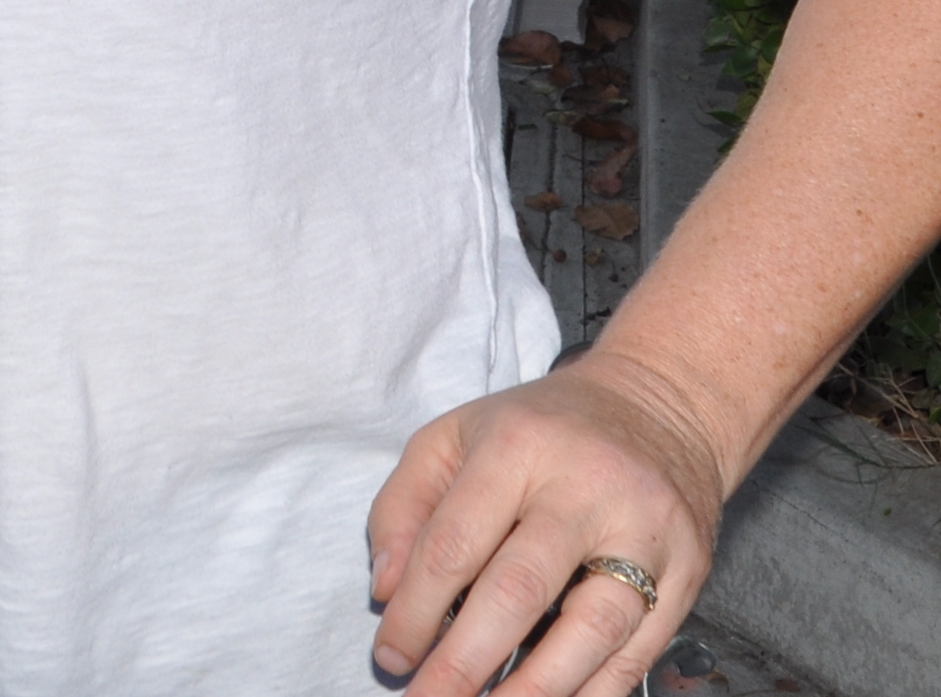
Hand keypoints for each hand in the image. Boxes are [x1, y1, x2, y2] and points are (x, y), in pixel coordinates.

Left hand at [366, 354, 724, 695]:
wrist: (659, 405)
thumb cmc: (539, 429)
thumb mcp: (456, 435)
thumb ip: (405, 505)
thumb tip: (387, 592)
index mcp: (518, 444)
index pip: (455, 541)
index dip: (416, 611)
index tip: (391, 657)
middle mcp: (586, 485)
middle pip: (520, 590)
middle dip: (465, 663)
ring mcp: (645, 531)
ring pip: (590, 631)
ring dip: (532, 693)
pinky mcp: (687, 573)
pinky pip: (636, 654)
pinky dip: (591, 695)